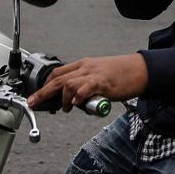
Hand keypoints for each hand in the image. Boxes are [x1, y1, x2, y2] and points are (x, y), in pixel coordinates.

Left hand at [26, 54, 148, 111]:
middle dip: (43, 92)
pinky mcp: (103, 82)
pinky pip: (86, 87)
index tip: (37, 97)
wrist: (140, 69)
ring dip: (62, 98)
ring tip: (66, 108)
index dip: (45, 85)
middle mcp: (85, 67)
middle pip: (57, 78)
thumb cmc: (122, 74)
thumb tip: (74, 101)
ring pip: (68, 83)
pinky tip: (76, 103)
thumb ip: (85, 86)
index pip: (58, 73)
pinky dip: (78, 96)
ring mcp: (94, 74)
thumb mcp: (98, 75)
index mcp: (83, 65)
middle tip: (33, 103)